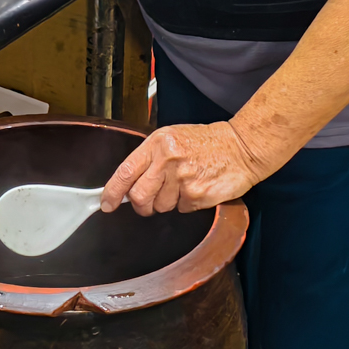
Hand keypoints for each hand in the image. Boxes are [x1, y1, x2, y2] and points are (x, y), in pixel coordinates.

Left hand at [100, 122, 265, 215]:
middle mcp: (167, 160)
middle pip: (139, 196)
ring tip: (183, 186)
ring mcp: (183, 179)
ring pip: (160, 206)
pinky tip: (196, 189)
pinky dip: (186, 205)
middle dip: (140, 205)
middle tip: (148, 203)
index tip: (106, 203)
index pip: (125, 171)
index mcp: (157, 143)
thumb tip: (128, 183)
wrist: (241, 147)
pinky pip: (181, 210)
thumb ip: (150, 158)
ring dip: (168, 203)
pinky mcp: (197, 195)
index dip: (112, 191)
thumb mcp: (172, 138)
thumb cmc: (206, 142)